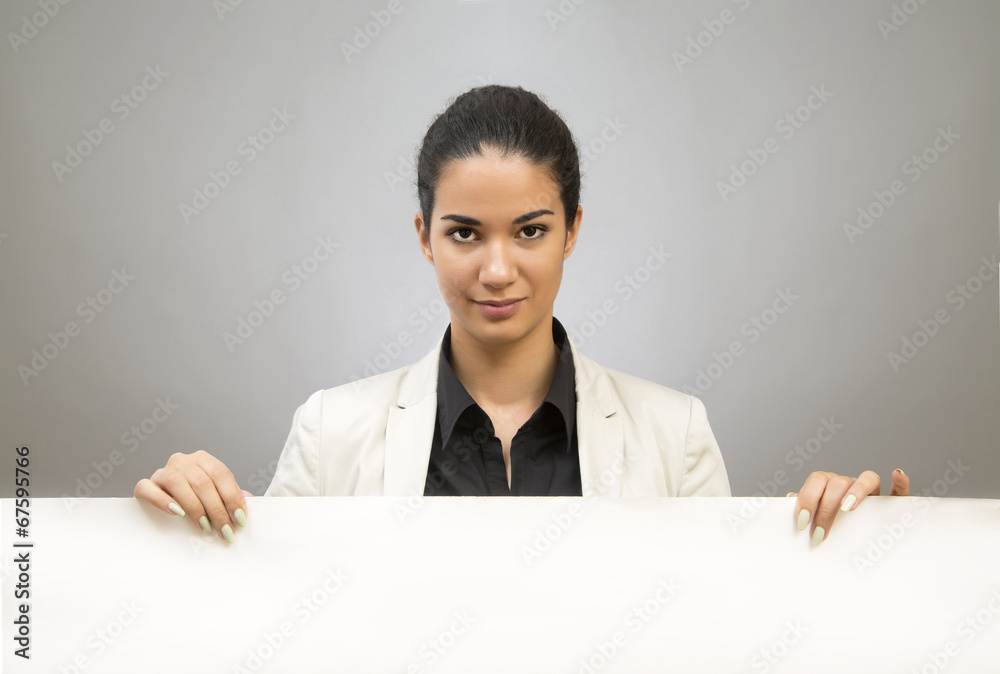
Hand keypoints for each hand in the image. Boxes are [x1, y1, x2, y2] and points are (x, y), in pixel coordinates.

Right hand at [134, 450, 249, 542]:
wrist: (162, 499)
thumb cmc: (194, 497)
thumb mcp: (214, 494)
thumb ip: (230, 495)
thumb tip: (249, 500)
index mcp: (202, 459)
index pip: (221, 474)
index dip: (232, 497)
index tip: (240, 518)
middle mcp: (182, 461)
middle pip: (202, 482)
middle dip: (217, 509)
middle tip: (225, 530)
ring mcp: (162, 472)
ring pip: (178, 483)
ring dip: (195, 508)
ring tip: (204, 526)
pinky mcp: (145, 486)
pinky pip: (148, 488)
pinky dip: (162, 500)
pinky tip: (176, 513)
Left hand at [787, 469, 908, 545]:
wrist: (853, 538)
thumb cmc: (828, 526)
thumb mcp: (815, 517)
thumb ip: (804, 507)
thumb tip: (791, 499)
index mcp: (828, 484)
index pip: (817, 480)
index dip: (808, 498)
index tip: (803, 522)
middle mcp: (848, 483)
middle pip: (838, 482)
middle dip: (827, 508)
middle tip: (820, 532)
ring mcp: (870, 491)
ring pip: (867, 478)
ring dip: (856, 491)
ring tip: (847, 508)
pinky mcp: (890, 502)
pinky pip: (900, 489)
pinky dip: (900, 481)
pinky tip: (897, 475)